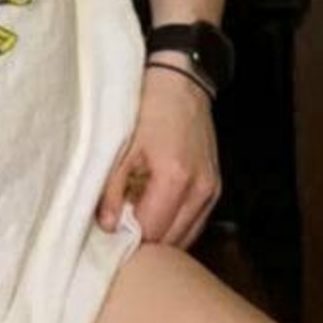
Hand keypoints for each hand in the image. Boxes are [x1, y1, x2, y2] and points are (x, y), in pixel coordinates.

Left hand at [96, 63, 220, 248]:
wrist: (180, 82)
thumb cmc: (149, 106)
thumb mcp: (122, 144)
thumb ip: (113, 188)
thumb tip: (107, 226)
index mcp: (175, 178)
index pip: (151, 231)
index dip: (127, 235)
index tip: (110, 228)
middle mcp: (200, 189)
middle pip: (170, 240)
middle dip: (144, 239)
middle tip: (120, 224)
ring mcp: (212, 190)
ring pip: (185, 236)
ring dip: (160, 234)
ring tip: (137, 215)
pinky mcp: (215, 188)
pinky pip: (194, 222)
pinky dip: (175, 225)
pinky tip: (156, 210)